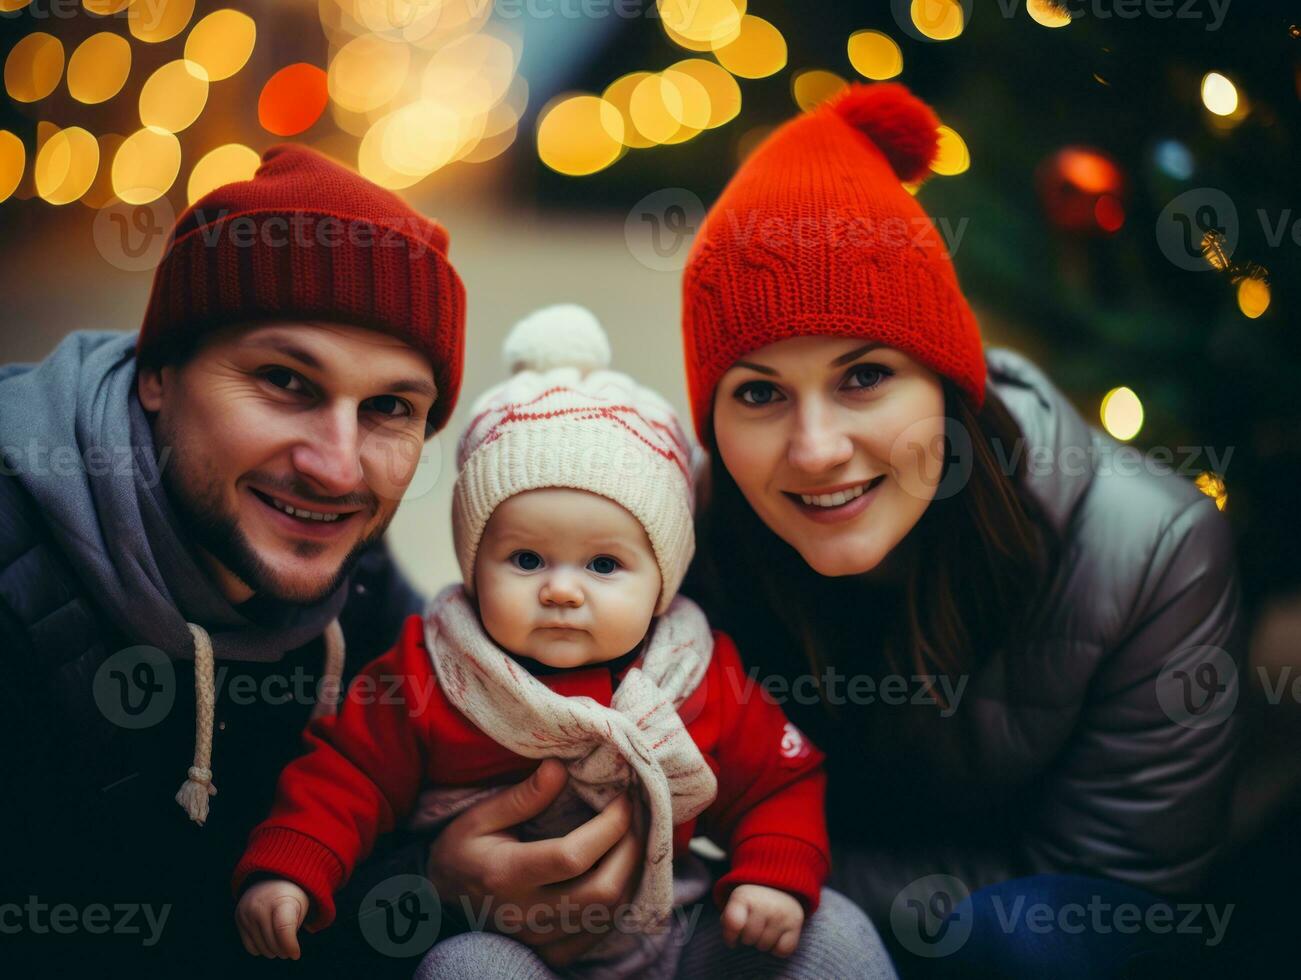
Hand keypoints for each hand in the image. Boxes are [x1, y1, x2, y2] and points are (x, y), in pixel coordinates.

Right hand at [236, 879, 308, 959]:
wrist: (271, 877)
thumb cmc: (291, 895)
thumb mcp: (301, 906)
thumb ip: (294, 929)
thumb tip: (287, 953)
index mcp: (281, 901)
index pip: (283, 930)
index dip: (290, 946)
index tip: (296, 954)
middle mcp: (260, 906)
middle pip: (273, 943)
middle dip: (284, 950)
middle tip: (289, 949)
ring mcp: (247, 913)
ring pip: (261, 948)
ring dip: (273, 951)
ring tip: (280, 943)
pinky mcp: (238, 919)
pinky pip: (250, 946)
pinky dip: (260, 948)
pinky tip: (268, 940)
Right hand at [426, 758, 645, 967]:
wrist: (438, 904)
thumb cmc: (461, 852)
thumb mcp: (479, 816)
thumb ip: (523, 797)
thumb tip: (560, 768)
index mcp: (507, 874)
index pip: (573, 856)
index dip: (609, 827)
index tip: (623, 799)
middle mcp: (527, 914)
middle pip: (603, 892)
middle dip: (631, 851)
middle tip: (636, 818)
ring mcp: (541, 939)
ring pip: (608, 915)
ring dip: (630, 874)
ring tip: (630, 839)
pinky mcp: (551, 952)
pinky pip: (599, 933)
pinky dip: (616, 901)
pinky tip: (615, 872)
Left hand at [721, 884, 804, 957]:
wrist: (778, 887)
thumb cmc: (751, 903)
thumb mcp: (735, 905)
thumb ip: (728, 922)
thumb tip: (732, 942)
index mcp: (744, 896)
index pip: (733, 923)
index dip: (729, 936)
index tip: (732, 938)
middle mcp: (764, 903)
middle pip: (748, 939)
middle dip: (747, 938)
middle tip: (751, 928)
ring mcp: (781, 913)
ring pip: (764, 947)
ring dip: (761, 943)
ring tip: (763, 930)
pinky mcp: (796, 923)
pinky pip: (782, 951)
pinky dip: (778, 949)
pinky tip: (776, 937)